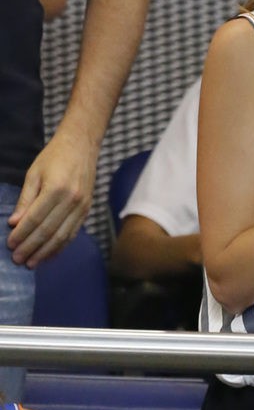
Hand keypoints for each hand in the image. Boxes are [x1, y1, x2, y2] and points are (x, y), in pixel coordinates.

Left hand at [8, 131, 97, 266]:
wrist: (82, 147)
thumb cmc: (54, 157)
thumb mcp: (34, 174)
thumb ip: (25, 199)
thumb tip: (15, 223)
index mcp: (56, 189)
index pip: (35, 218)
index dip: (22, 234)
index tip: (11, 245)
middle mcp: (71, 201)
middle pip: (48, 231)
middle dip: (31, 247)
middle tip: (18, 260)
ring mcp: (81, 208)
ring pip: (62, 237)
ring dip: (45, 252)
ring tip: (32, 263)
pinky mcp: (86, 212)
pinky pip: (72, 234)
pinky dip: (60, 247)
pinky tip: (49, 255)